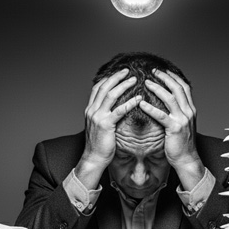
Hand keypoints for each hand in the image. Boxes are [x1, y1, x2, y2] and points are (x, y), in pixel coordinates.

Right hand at [75, 69, 140, 188]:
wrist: (94, 158)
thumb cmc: (100, 145)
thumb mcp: (99, 126)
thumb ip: (104, 115)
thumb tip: (114, 109)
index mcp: (90, 110)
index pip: (97, 88)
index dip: (108, 79)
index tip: (119, 73)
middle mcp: (92, 110)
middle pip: (104, 87)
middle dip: (116, 77)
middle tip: (128, 71)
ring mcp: (98, 117)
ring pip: (110, 95)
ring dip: (123, 85)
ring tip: (134, 80)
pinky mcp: (105, 124)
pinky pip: (119, 110)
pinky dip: (129, 102)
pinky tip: (138, 98)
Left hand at [140, 70, 204, 190]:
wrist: (186, 159)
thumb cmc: (181, 143)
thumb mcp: (181, 125)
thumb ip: (177, 113)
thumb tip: (167, 103)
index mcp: (190, 110)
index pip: (184, 87)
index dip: (173, 77)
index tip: (163, 71)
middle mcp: (188, 112)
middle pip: (178, 88)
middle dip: (165, 78)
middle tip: (153, 71)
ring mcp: (182, 120)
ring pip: (170, 98)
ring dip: (157, 88)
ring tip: (146, 83)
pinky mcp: (175, 129)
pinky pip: (161, 115)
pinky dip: (151, 108)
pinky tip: (141, 103)